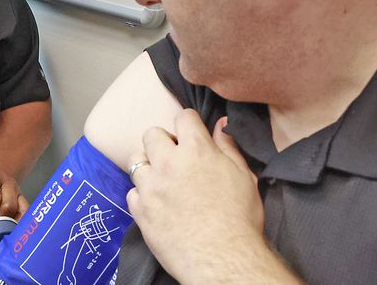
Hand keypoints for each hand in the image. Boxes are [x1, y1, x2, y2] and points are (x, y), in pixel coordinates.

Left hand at [126, 111, 263, 280]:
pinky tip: (157, 204)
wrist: (223, 259)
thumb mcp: (244, 177)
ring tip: (161, 180)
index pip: (183, 117)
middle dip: (162, 142)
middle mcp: (168, 163)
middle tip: (174, 158)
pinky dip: (142, 196)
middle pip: (151, 134)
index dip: (188, 124)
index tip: (191, 134)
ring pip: (136, 161)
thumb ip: (228, 147)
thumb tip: (220, 125)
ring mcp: (150, 186)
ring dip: (148, 167)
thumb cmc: (240, 219)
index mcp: (197, 150)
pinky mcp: (140, 209)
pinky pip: (132, 192)